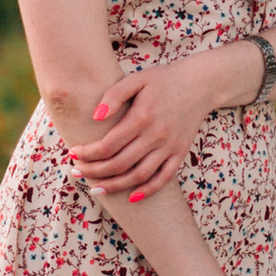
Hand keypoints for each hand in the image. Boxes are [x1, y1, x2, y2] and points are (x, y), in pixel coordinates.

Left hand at [65, 47, 245, 201]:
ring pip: (139, 175)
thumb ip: (114, 95)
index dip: (88, 153)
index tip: (74, 153)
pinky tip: (132, 197)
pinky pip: (164, 178)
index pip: (108, 144)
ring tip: (96, 188)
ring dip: (115, 185)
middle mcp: (156, 135)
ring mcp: (170, 147)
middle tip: (77, 172)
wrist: (200, 83)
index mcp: (142, 116)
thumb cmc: (163, 79)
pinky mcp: (180, 153)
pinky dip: (148, 190)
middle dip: (94, 171)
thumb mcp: (137, 79)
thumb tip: (95, 117)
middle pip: (120, 163)